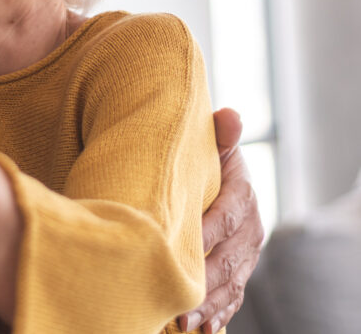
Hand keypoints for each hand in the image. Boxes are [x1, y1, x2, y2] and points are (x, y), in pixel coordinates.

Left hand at [179, 108, 264, 332]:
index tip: (179, 249)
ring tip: (184, 322)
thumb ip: (220, 133)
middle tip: (179, 301)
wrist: (209, 172)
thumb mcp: (210, 141)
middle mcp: (249, 229)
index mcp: (242, 195)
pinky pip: (232, 297)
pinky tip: (203, 329)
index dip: (205, 235)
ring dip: (209, 305)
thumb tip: (231, 115)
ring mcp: (245, 254)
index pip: (225, 217)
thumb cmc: (202, 156)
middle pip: (228, 259)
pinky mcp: (237, 272)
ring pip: (230, 284)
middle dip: (205, 283)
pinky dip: (219, 313)